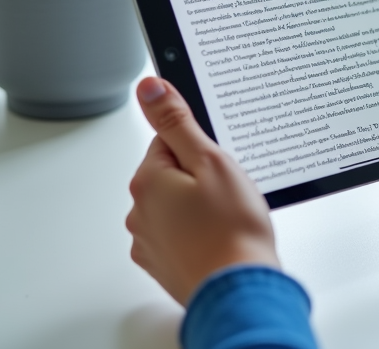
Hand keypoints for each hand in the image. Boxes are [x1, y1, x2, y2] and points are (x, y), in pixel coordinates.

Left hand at [125, 77, 279, 304]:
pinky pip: (179, 234)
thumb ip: (177, 122)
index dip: (201, 149)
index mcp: (148, 181)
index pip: (169, 141)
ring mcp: (149, 242)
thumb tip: (150, 88)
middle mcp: (139, 212)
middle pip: (171, 174)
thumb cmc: (232, 229)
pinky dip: (197, 234)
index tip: (219, 164)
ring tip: (227, 219)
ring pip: (175, 205)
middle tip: (228, 193)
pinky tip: (220, 239)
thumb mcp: (210, 160)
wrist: (239, 290)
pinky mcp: (163, 264)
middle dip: (200, 178)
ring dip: (199, 207)